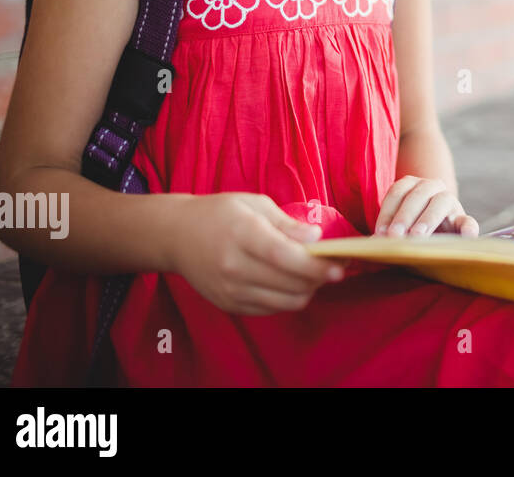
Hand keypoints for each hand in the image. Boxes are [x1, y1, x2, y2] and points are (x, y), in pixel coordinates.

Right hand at [169, 193, 345, 314]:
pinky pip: (271, 309)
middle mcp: (234, 267)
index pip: (284, 257)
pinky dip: (289, 298)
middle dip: (319, 278)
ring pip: (285, 301)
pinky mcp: (229, 304)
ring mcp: (230, 290)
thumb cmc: (220, 214)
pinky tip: (293, 282)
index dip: (315, 265)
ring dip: (308, 290)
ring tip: (315, 274)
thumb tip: (316, 238)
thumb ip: (287, 224)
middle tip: (335, 267)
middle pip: (289, 283)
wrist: (176, 236)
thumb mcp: (254, 205)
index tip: (338, 266)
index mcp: (242, 234)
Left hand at [374, 176, 478, 237]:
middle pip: (418, 195)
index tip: (379, 233)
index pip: (398, 192)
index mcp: (412, 186)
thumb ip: (386, 230)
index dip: (387, 211)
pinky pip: (469, 221)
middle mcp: (433, 188)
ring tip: (417, 236)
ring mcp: (451, 203)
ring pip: (441, 201)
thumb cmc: (408, 229)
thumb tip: (369, 244)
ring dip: (428, 218)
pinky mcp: (464, 219)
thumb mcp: (397, 225)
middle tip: (394, 236)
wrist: (435, 233)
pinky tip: (467, 236)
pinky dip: (469, 227)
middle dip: (404, 216)